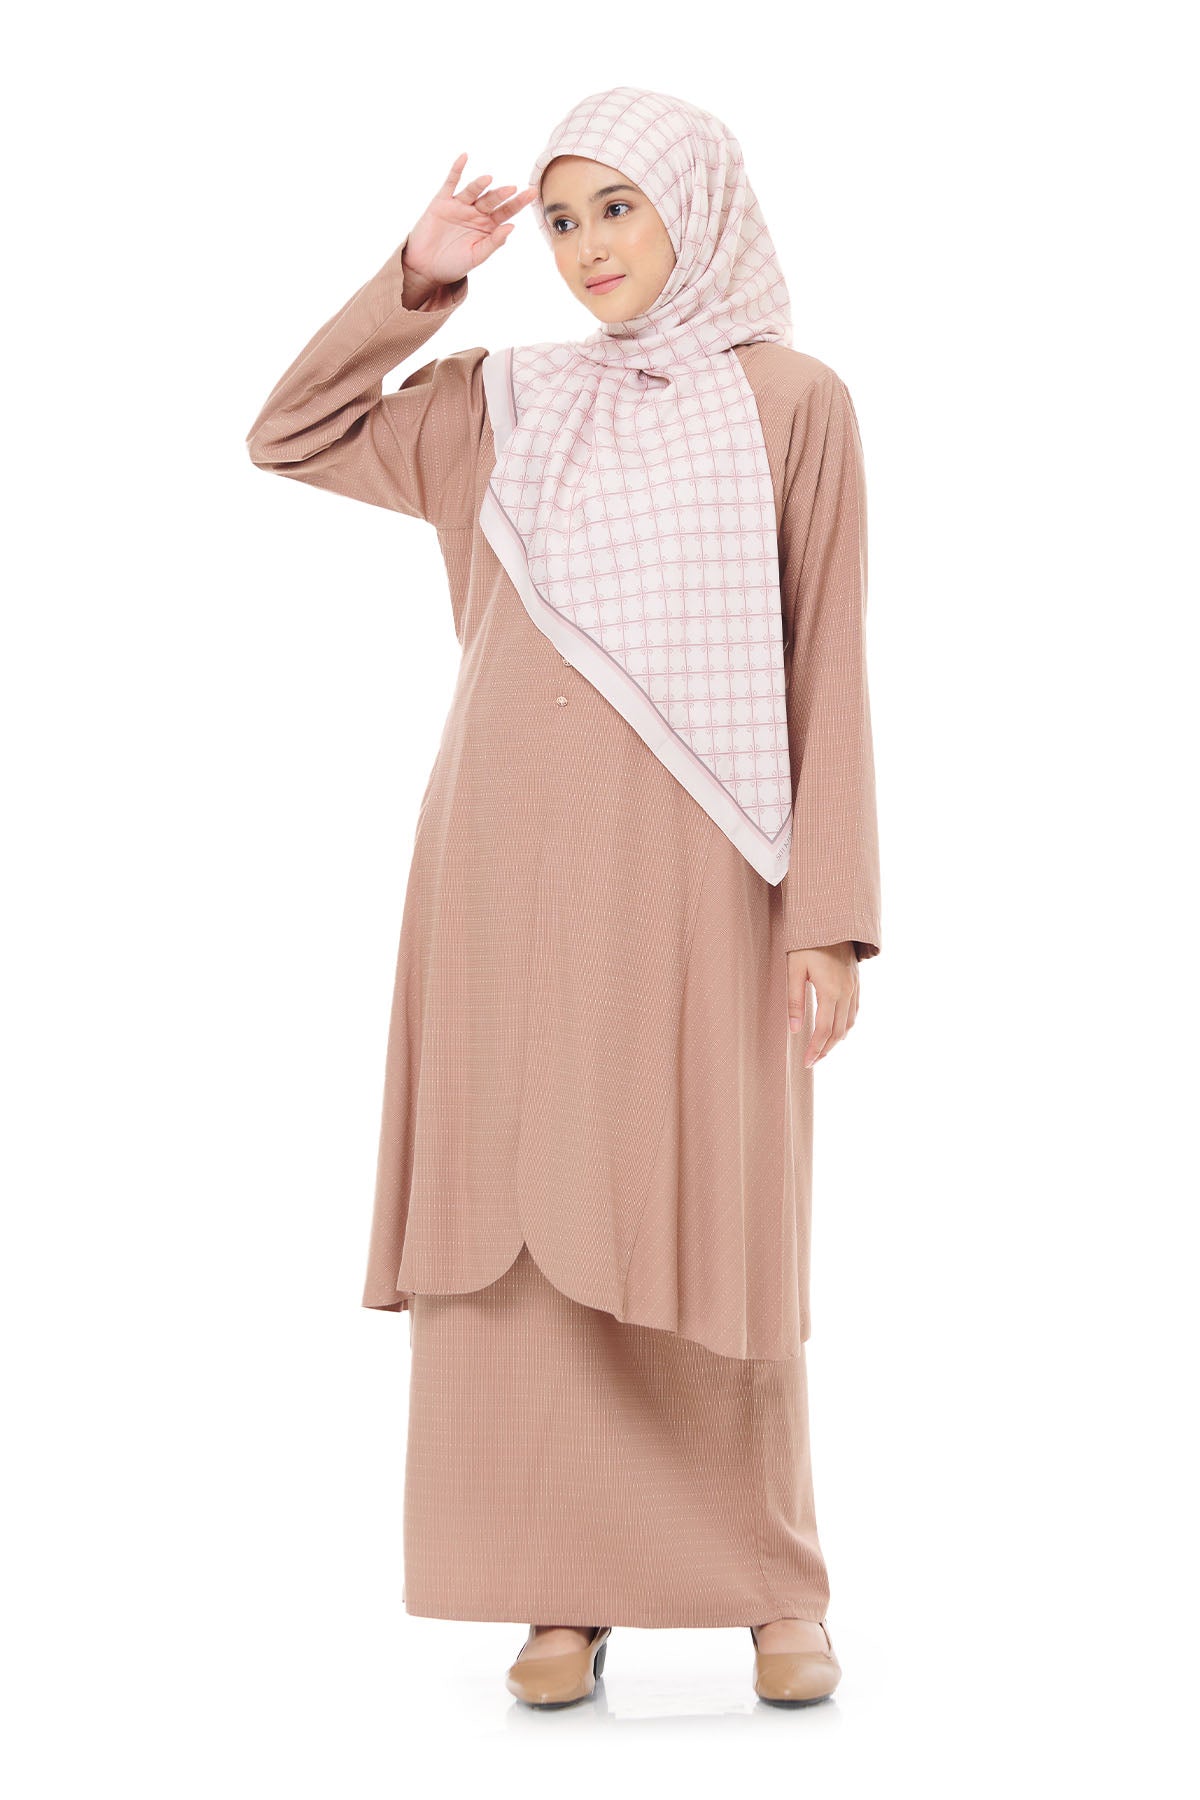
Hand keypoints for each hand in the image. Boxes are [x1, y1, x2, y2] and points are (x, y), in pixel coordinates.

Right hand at [402, 153, 537, 290]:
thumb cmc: (453, 265)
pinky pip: (451, 182)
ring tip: (489, 179)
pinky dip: (457, 169)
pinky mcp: (442, 201)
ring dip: (480, 184)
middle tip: (513, 188)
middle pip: (492, 200)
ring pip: (473, 191)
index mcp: (488, 226)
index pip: (506, 212)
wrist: (425, 268)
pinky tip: (464, 157)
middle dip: (502, 194)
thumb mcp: (476, 257)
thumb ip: (493, 242)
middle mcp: (476, 213)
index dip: (518, 203)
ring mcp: (460, 205)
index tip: (531, 194)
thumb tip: (511, 227)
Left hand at [786, 944, 858, 1066]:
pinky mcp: (856, 980)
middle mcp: (846, 992)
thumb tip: (794, 1030)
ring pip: (849, 1022)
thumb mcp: (794, 970)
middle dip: (825, 1049)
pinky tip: (839, 1029)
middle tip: (813, 1061)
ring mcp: (854, 986)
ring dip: (837, 1039)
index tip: (807, 1062)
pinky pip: (855, 1009)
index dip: (815, 1049)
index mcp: (830, 991)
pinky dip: (847, 1024)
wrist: (830, 919)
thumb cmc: (806, 942)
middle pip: (838, 1031)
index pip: (823, 1030)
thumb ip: (794, 1001)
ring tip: (824, 1049)